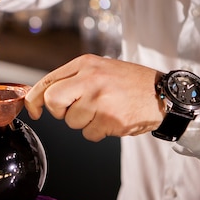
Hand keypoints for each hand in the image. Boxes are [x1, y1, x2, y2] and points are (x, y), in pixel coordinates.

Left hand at [24, 54, 165, 141]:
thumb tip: (45, 98)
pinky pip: (89, 134)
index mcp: (85, 64)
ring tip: (104, 111)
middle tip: (75, 110)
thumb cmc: (130, 83)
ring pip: (72, 122)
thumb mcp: (100, 69)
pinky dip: (98, 132)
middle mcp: (91, 79)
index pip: (48, 82)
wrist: (164, 94)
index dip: (35, 100)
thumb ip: (74, 79)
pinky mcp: (110, 120)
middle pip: (53, 101)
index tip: (34, 111)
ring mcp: (100, 100)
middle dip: (59, 112)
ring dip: (85, 123)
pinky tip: (113, 119)